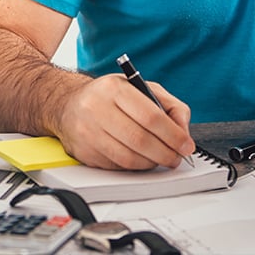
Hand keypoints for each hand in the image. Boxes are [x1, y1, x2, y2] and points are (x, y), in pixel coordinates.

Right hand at [51, 74, 194, 169]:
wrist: (68, 104)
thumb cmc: (109, 96)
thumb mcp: (141, 88)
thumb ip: (169, 105)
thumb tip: (183, 130)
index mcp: (115, 88)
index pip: (151, 116)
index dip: (173, 135)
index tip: (186, 145)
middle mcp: (97, 108)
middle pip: (141, 140)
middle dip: (166, 153)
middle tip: (177, 157)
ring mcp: (88, 132)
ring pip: (129, 157)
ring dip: (152, 163)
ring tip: (162, 159)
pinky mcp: (83, 152)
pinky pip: (117, 166)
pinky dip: (135, 167)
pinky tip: (142, 159)